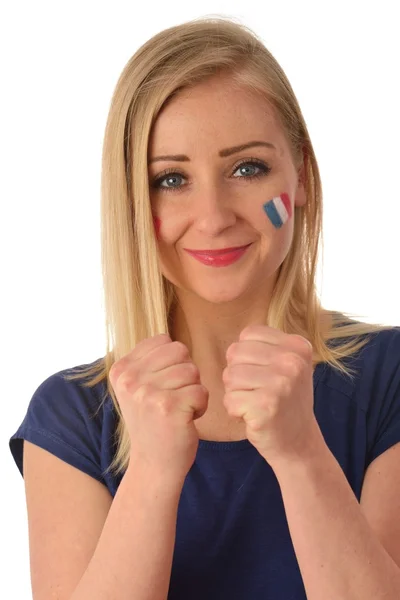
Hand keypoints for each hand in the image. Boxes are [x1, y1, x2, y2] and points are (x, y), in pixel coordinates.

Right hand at [109, 334, 207, 482]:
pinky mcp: (169, 408)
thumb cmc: (153, 422)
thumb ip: (149, 361)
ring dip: (193, 391)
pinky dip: (201, 406)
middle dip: (186, 374)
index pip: (163, 340)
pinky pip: (201, 391)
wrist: (153, 465)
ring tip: (179, 409)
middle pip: (180, 352)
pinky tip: (186, 420)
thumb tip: (171, 340)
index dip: (173, 361)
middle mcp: (130, 379)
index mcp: (121, 369)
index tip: (163, 386)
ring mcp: (148, 393)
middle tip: (174, 398)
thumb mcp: (138, 388)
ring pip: (192, 371)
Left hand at [222, 325, 322, 468]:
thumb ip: (264, 346)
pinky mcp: (266, 406)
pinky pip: (229, 399)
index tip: (263, 374)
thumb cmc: (285, 400)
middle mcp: (292, 361)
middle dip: (237, 374)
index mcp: (298, 345)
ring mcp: (281, 384)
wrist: (299, 442)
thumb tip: (235, 343)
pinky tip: (253, 417)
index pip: (248, 334)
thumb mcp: (287, 365)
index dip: (245, 355)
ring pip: (229, 376)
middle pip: (235, 353)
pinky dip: (235, 411)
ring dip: (235, 393)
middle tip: (257, 392)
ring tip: (255, 404)